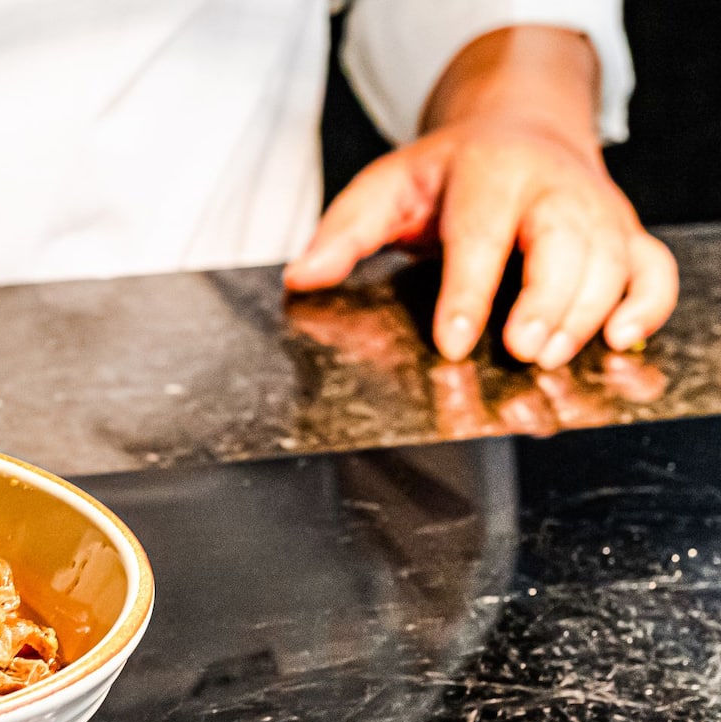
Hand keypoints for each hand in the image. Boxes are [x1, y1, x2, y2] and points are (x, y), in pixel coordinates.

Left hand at [284, 27, 676, 368]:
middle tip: (523, 351)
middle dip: (548, 301)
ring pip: (612, 262)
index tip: (453, 342)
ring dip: (588, 315)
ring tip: (550, 360)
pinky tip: (618, 341)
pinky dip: (646, 307)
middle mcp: (554, 187)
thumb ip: (345, 232)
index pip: (481, 234)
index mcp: (491, 172)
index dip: (469, 292)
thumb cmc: (451, 172)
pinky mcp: (624, 234)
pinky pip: (652, 270)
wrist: (520, 128)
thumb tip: (303, 277)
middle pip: (565, 243)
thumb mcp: (388, 186)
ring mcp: (596, 211)